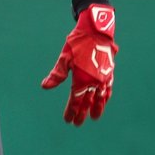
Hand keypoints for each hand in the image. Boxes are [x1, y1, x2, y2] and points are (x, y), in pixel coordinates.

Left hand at [41, 4, 116, 124]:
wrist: (97, 31)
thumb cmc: (77, 43)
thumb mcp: (64, 58)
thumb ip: (57, 75)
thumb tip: (45, 86)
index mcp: (81, 79)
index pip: (75, 101)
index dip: (71, 111)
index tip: (68, 120)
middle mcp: (94, 82)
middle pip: (87, 102)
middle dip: (82, 113)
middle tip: (77, 123)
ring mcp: (103, 78)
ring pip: (100, 98)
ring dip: (97, 108)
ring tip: (94, 117)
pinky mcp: (109, 72)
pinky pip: (108, 89)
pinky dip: (105, 97)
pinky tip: (103, 101)